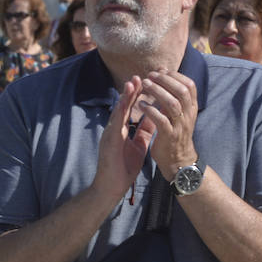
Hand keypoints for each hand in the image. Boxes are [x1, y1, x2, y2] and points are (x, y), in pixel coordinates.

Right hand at [93, 75, 153, 201]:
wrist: (111, 186)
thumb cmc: (123, 169)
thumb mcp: (138, 146)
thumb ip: (143, 131)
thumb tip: (152, 118)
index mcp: (122, 131)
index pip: (130, 111)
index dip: (137, 97)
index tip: (145, 84)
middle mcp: (114, 130)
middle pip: (123, 107)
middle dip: (131, 92)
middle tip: (139, 76)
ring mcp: (110, 134)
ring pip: (118, 111)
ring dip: (125, 97)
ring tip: (132, 82)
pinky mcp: (109, 140)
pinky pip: (116, 123)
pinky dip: (121, 111)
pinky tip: (126, 101)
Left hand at [133, 69, 197, 178]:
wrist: (178, 160)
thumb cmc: (175, 135)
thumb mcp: (179, 115)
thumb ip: (175, 99)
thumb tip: (166, 79)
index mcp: (191, 108)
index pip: (190, 85)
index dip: (175, 75)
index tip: (161, 70)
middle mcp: (188, 115)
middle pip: (182, 91)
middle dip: (166, 80)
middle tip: (150, 75)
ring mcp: (180, 126)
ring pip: (173, 104)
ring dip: (158, 92)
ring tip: (145, 85)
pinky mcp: (169, 136)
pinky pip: (161, 120)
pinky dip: (151, 110)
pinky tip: (141, 104)